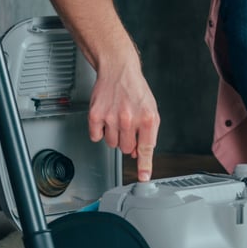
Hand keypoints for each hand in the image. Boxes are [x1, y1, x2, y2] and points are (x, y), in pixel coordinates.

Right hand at [88, 58, 159, 181]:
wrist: (118, 69)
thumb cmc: (135, 89)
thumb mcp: (150, 109)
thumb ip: (147, 133)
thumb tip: (138, 154)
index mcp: (147, 117)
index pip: (146, 148)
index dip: (144, 165)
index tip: (143, 178)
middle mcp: (130, 118)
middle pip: (126, 148)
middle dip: (127, 141)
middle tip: (127, 126)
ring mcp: (111, 117)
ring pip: (111, 144)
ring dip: (114, 136)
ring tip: (116, 119)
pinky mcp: (96, 115)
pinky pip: (96, 137)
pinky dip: (99, 131)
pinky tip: (105, 118)